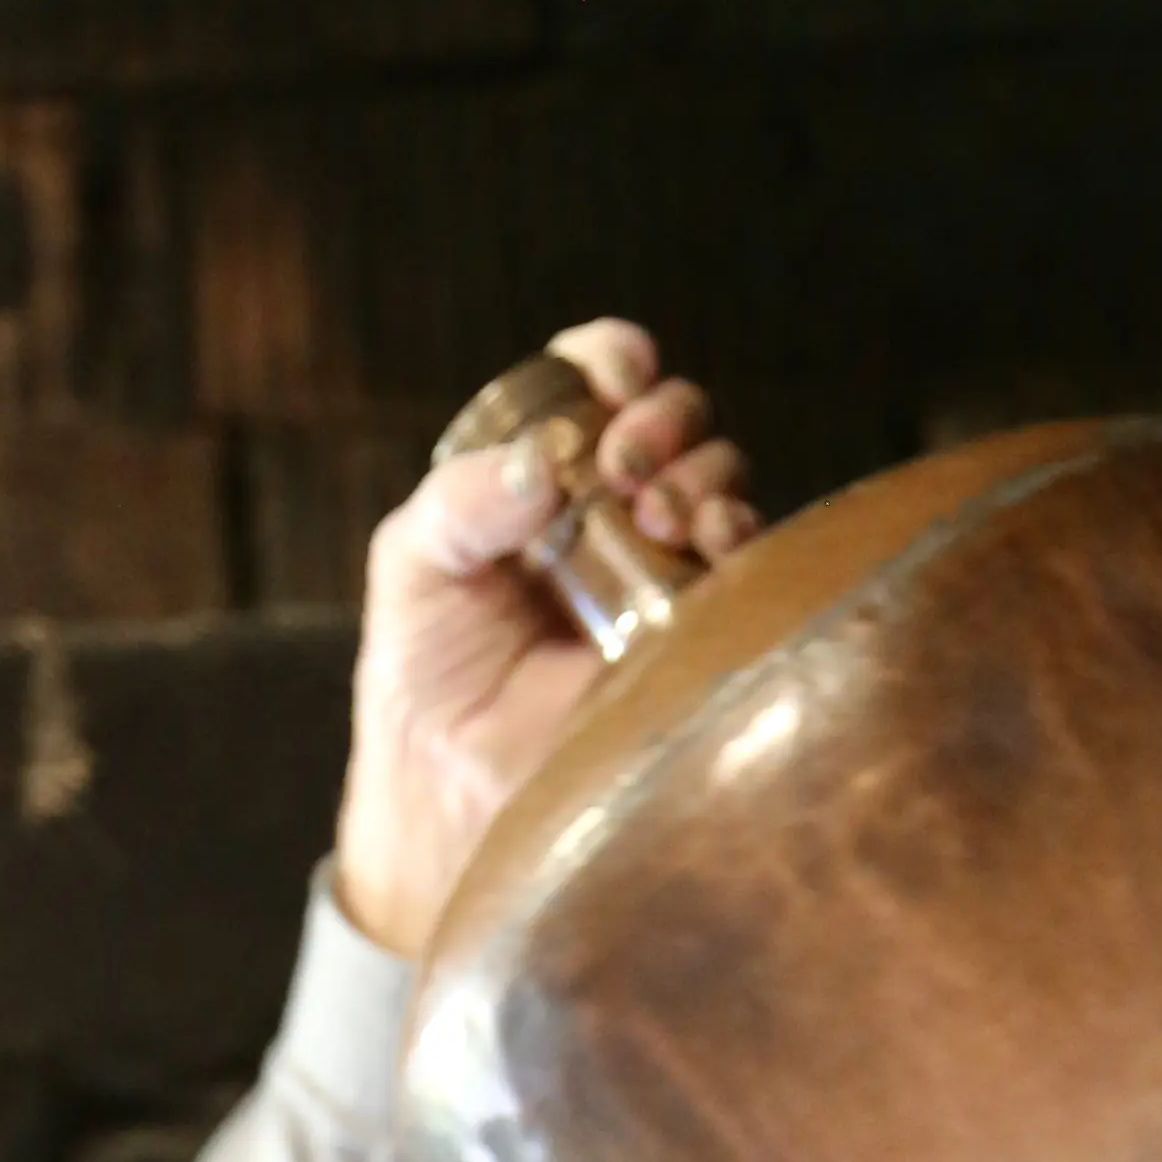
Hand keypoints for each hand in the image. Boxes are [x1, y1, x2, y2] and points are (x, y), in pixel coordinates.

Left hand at [330, 314, 759, 960]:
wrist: (452, 801)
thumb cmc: (424, 681)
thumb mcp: (412, 568)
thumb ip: (460, 501)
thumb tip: (545, 461)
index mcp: (539, 478)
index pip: (593, 382)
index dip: (611, 360)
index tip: (614, 375)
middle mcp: (609, 513)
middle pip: (670, 418)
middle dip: (661, 416)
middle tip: (622, 461)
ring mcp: (662, 572)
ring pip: (718, 478)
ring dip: (701, 471)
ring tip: (658, 514)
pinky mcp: (702, 634)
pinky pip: (749, 563)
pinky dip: (742, 531)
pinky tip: (712, 543)